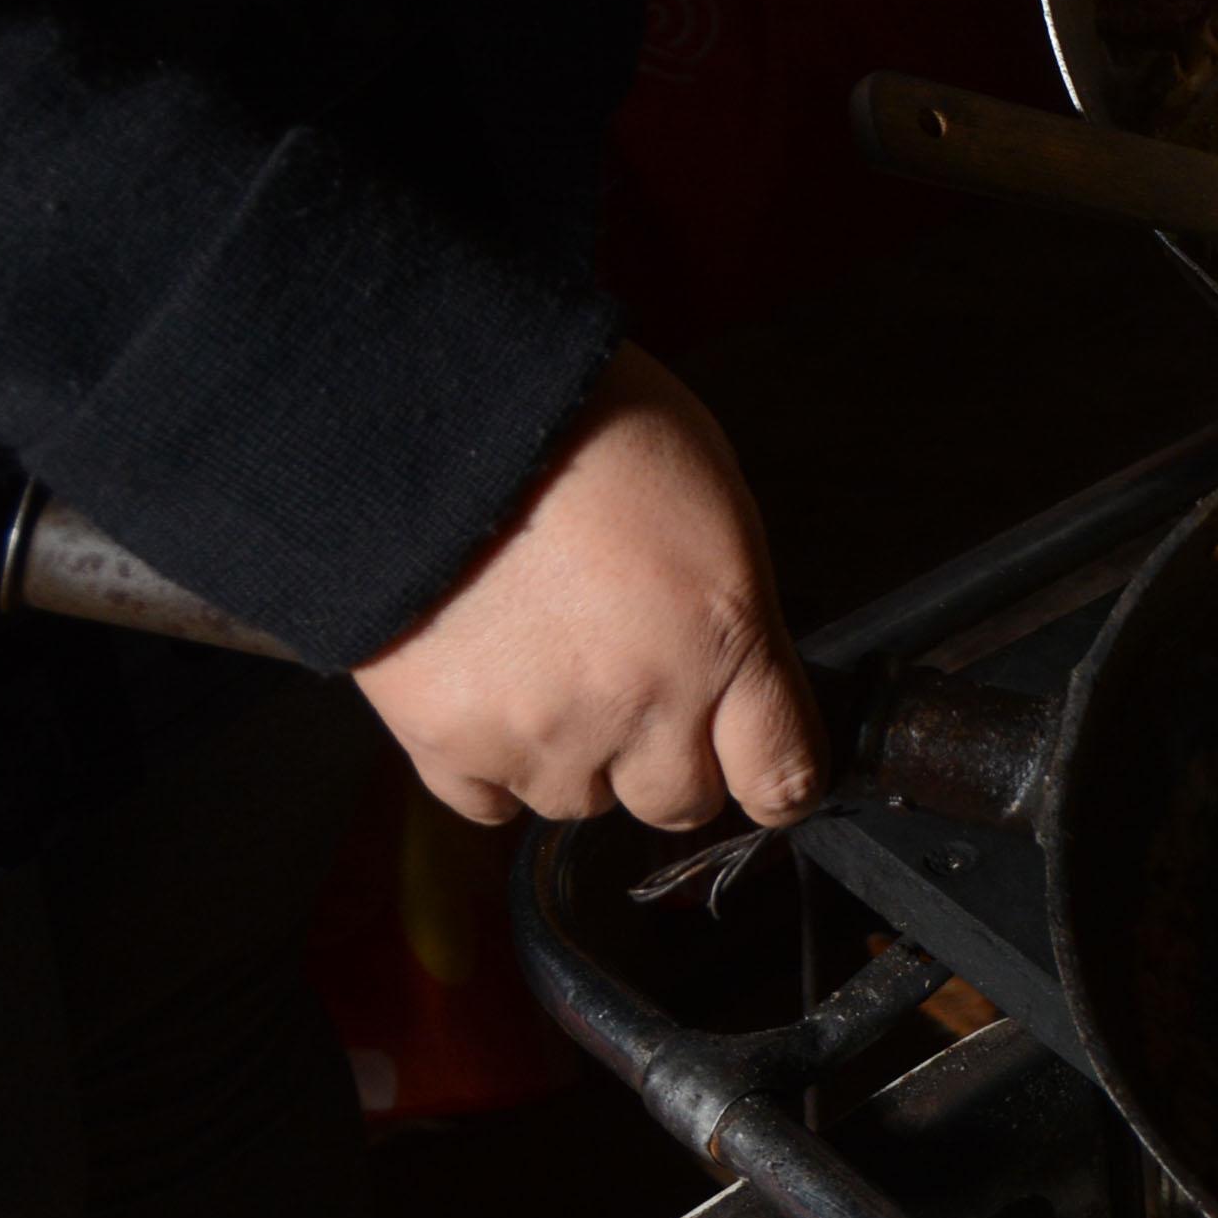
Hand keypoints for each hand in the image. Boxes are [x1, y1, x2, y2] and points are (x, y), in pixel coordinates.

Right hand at [351, 344, 821, 831]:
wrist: (434, 413)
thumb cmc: (583, 425)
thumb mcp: (712, 498)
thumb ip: (729, 612)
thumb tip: (734, 670)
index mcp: (725, 636)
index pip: (783, 774)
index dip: (780, 784)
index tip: (768, 780)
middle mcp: (644, 704)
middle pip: (681, 804)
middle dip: (671, 761)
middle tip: (640, 695)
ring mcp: (544, 732)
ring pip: (581, 802)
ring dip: (578, 758)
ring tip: (549, 671)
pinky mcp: (447, 741)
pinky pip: (488, 803)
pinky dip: (495, 768)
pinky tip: (493, 704)